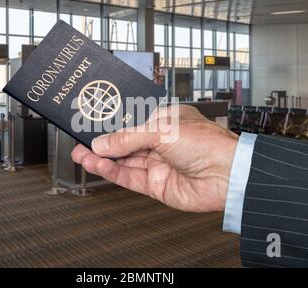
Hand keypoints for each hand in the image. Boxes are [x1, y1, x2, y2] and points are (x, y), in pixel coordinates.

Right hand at [71, 105, 238, 212]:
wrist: (228, 175)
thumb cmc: (207, 144)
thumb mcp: (161, 130)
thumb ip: (128, 138)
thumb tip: (103, 143)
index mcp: (166, 122)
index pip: (131, 123)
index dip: (111, 126)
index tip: (92, 125)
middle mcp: (161, 143)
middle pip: (124, 143)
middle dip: (102, 143)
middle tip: (80, 142)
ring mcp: (158, 164)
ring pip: (123, 161)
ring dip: (102, 158)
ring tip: (81, 154)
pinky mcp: (156, 185)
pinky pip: (128, 177)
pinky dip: (111, 171)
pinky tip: (97, 164)